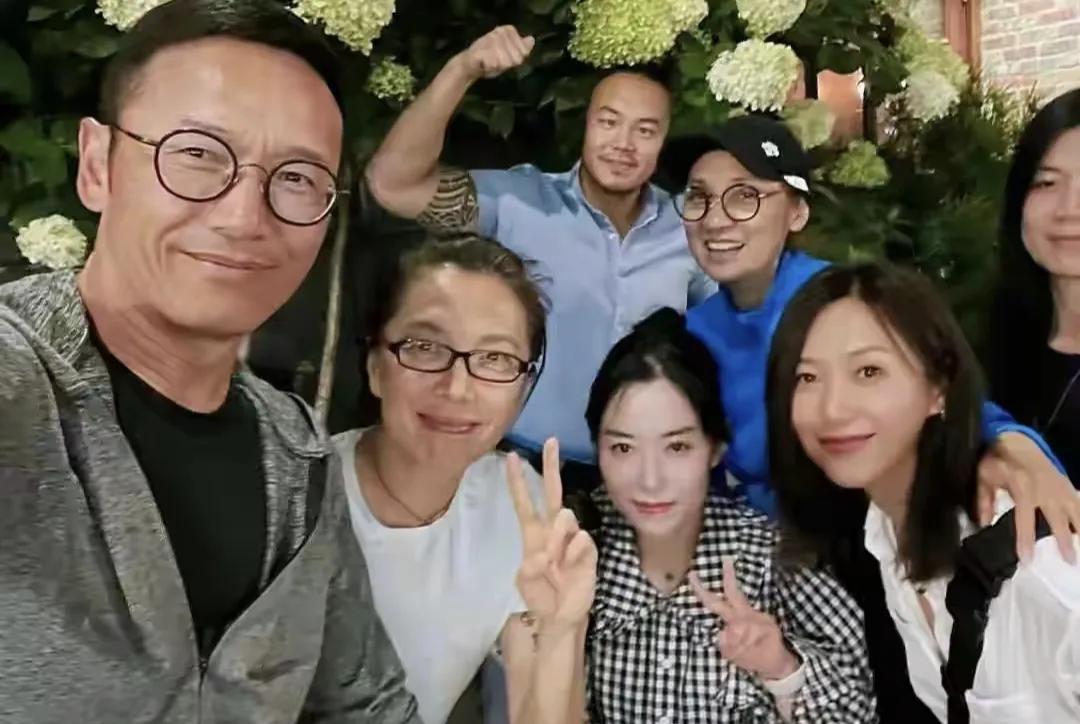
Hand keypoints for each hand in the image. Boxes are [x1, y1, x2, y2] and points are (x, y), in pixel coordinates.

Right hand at [459, 25, 534, 80]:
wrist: (470, 65)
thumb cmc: (492, 60)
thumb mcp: (510, 54)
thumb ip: (522, 48)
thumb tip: (532, 40)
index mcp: (508, 29)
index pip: (524, 52)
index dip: (515, 60)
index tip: (505, 57)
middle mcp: (500, 31)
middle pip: (516, 58)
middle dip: (507, 64)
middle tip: (496, 61)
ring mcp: (490, 39)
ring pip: (506, 62)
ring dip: (498, 67)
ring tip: (490, 62)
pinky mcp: (482, 49)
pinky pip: (494, 65)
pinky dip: (490, 68)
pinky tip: (484, 64)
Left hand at [508, 438, 597, 627]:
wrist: (561, 616)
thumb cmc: (540, 594)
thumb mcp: (525, 581)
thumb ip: (531, 566)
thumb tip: (547, 552)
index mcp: (533, 534)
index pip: (525, 502)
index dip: (517, 481)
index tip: (510, 456)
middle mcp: (553, 530)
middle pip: (553, 492)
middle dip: (551, 466)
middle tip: (551, 440)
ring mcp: (573, 538)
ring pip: (565, 517)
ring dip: (557, 537)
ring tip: (555, 563)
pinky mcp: (589, 550)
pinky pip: (581, 540)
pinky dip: (573, 553)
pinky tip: (571, 566)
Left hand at [690, 558, 799, 681]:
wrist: (775, 665)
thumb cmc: (771, 640)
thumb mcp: (767, 621)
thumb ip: (748, 614)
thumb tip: (735, 614)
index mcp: (745, 614)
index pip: (733, 591)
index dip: (728, 575)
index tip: (725, 561)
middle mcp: (733, 624)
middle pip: (713, 603)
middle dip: (700, 589)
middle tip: (691, 575)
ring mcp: (727, 638)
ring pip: (720, 627)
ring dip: (730, 632)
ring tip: (746, 642)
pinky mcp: (725, 651)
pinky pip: (722, 640)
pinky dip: (729, 642)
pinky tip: (741, 647)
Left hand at [978, 433, 1078, 561]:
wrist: (1017, 440)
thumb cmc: (998, 460)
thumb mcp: (985, 478)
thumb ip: (984, 501)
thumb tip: (983, 524)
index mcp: (1022, 488)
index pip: (1025, 519)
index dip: (1025, 540)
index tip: (1027, 559)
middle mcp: (1044, 489)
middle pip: (1057, 519)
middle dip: (1063, 541)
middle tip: (1069, 561)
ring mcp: (1058, 486)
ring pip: (1075, 511)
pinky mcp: (1066, 484)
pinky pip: (1079, 502)